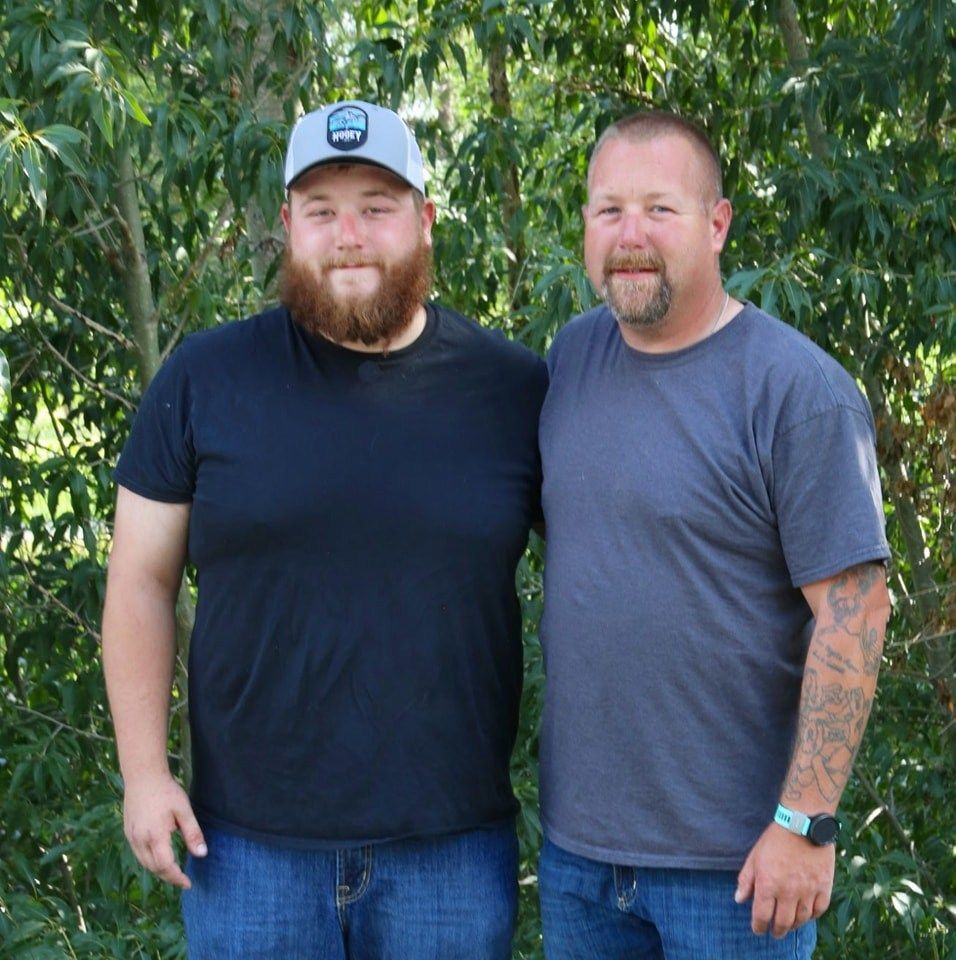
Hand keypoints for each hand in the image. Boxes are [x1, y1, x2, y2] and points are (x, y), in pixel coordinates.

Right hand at [123, 771, 206, 888]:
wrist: (143, 776)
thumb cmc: (166, 791)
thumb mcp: (184, 810)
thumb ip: (193, 833)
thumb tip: (202, 854)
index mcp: (155, 836)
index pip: (165, 866)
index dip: (177, 877)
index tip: (188, 883)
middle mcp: (140, 840)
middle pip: (154, 868)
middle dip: (168, 876)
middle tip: (183, 878)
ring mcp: (131, 837)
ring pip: (144, 862)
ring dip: (158, 869)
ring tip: (173, 870)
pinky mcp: (128, 832)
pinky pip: (138, 853)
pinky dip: (149, 860)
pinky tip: (159, 856)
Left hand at [735, 823, 834, 937]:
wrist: (802, 824)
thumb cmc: (775, 839)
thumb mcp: (754, 857)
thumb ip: (746, 880)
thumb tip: (739, 899)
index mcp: (768, 884)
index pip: (762, 916)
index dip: (758, 926)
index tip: (758, 929)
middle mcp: (788, 892)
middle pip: (783, 922)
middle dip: (777, 930)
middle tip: (775, 932)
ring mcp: (808, 891)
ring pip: (801, 919)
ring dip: (794, 925)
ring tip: (790, 925)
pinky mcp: (824, 886)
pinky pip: (819, 910)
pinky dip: (812, 916)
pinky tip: (807, 914)